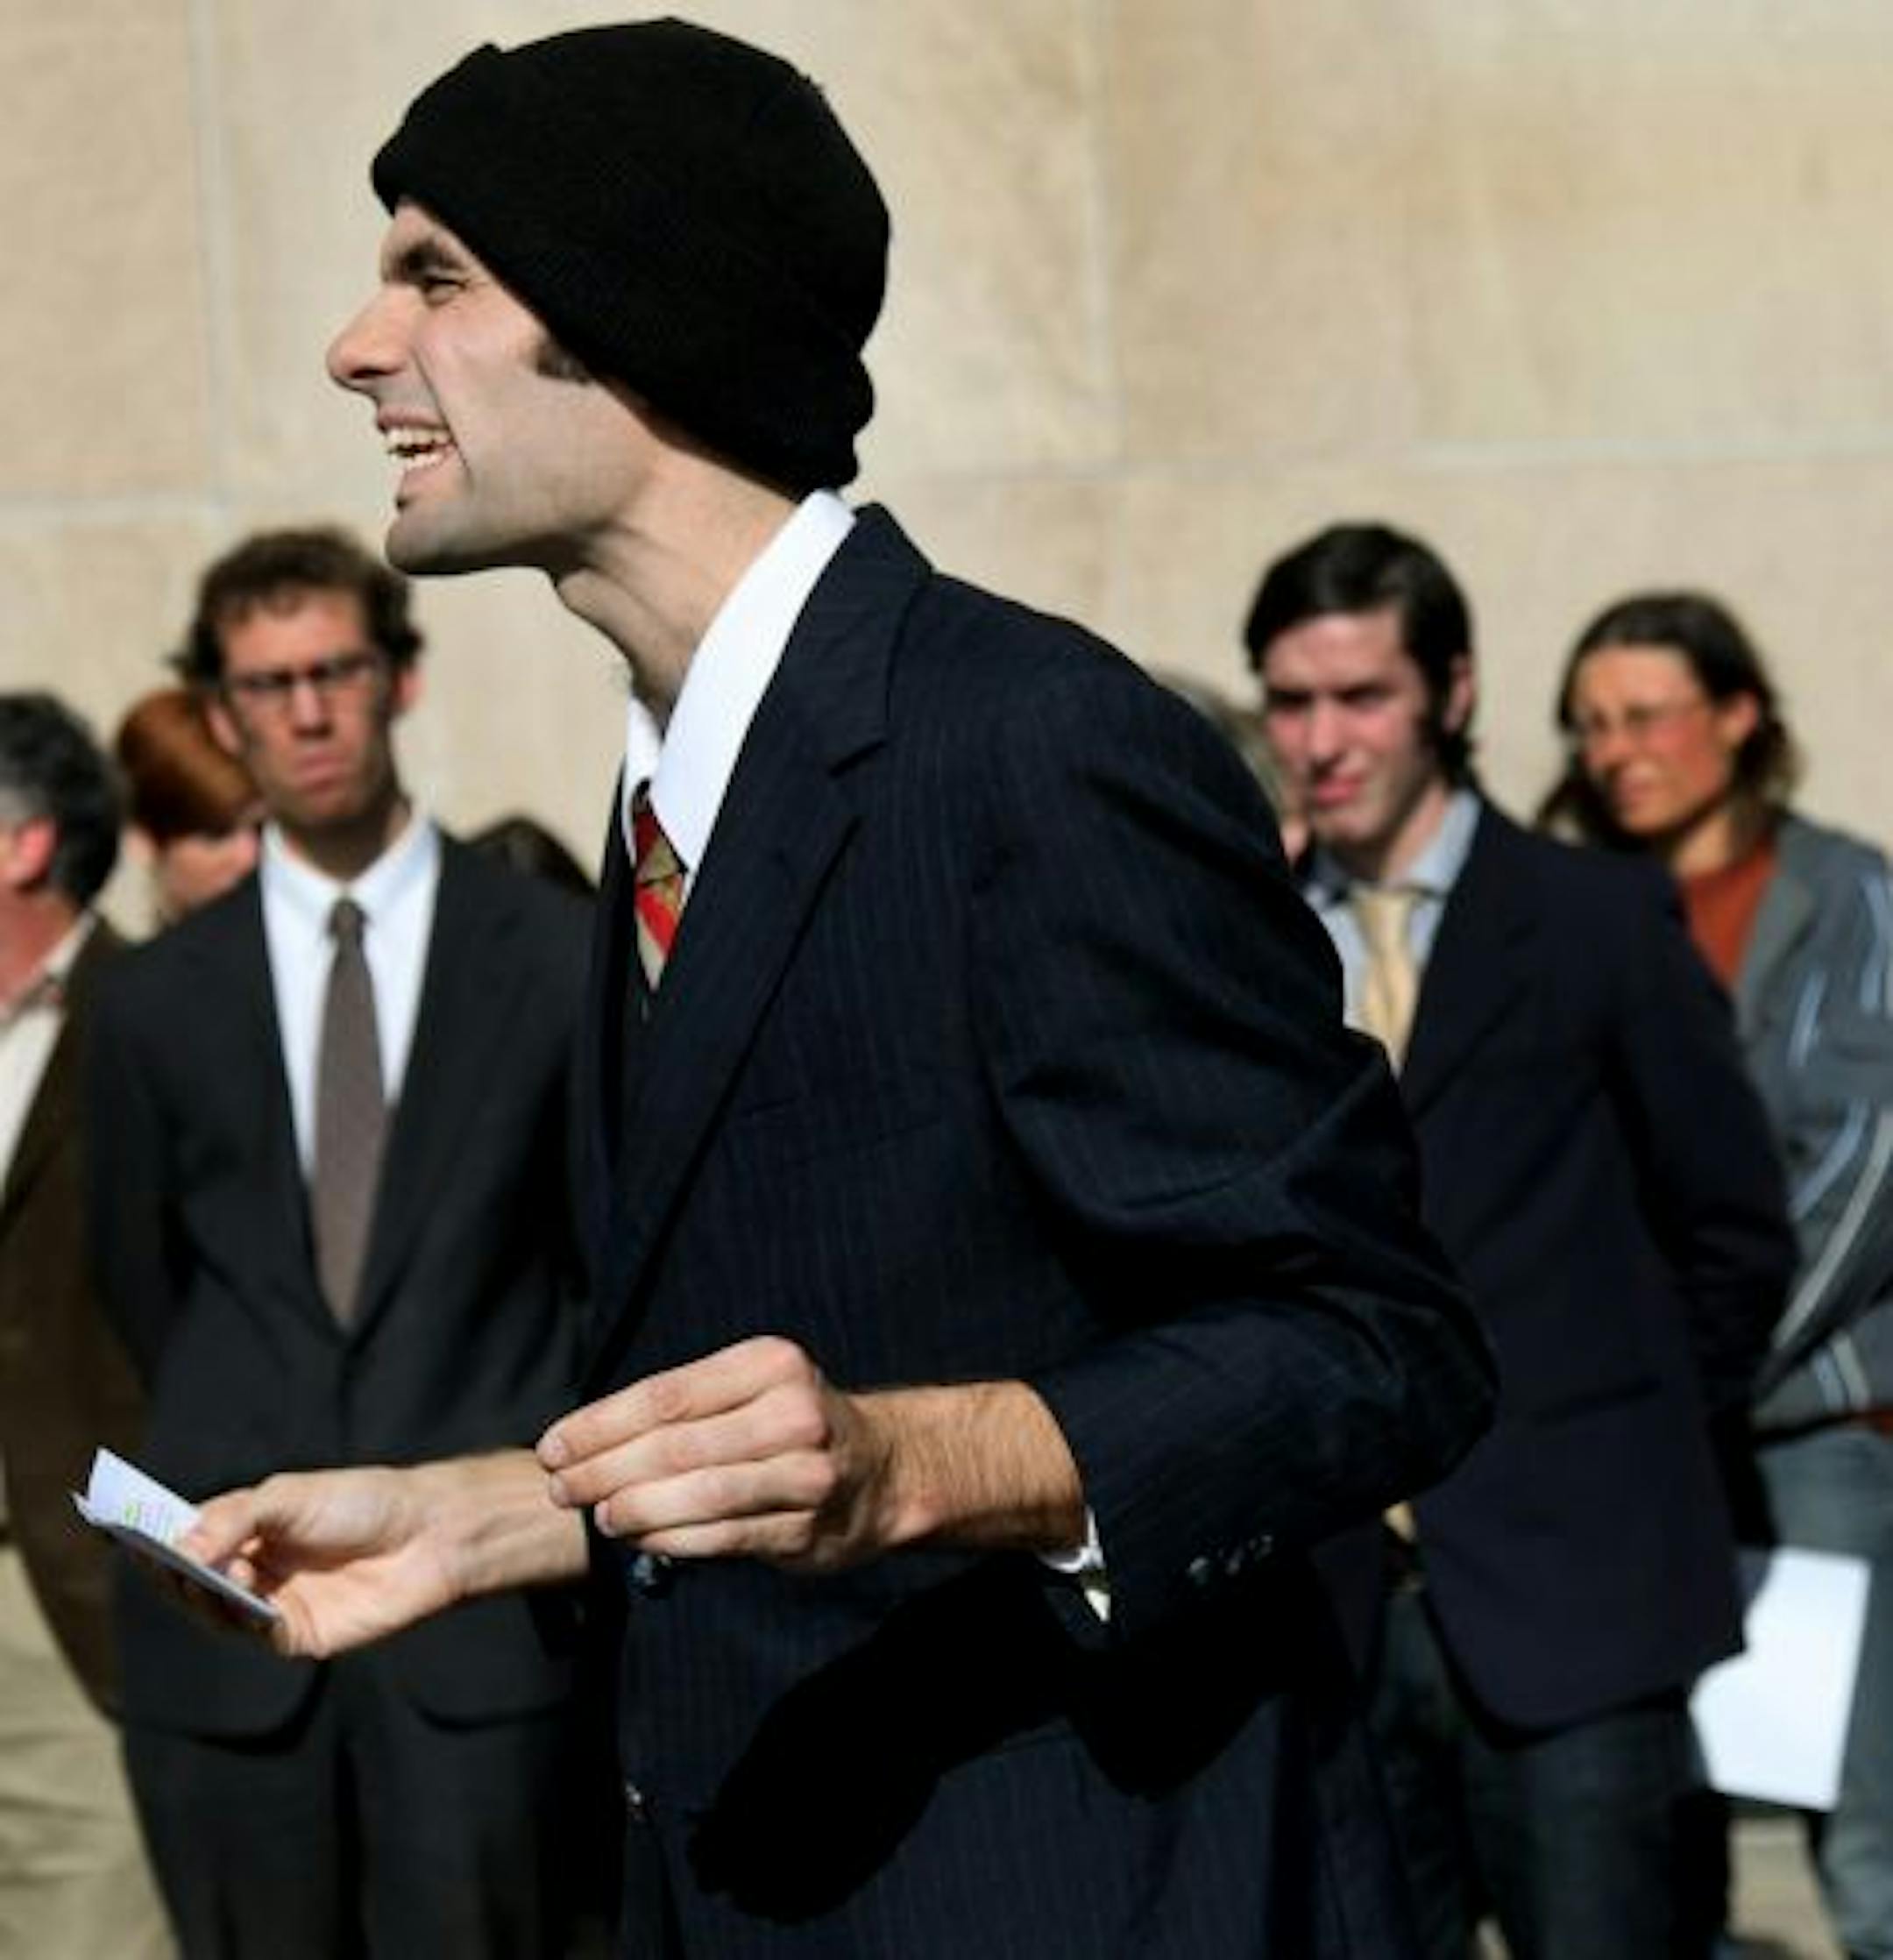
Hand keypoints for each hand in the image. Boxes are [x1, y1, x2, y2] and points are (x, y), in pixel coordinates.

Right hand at [178, 1466, 459, 1658]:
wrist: (426, 1533)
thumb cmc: (361, 1502)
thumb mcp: (290, 1496)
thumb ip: (235, 1518)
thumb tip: (182, 1548)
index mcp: (249, 1531)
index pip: (190, 1541)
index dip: (157, 1541)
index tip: (124, 1532)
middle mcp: (255, 1571)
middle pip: (195, 1581)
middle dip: (174, 1571)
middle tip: (158, 1559)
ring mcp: (273, 1605)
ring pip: (217, 1611)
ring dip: (206, 1592)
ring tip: (205, 1570)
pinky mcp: (298, 1635)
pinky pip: (254, 1634)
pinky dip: (241, 1616)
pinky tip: (243, 1595)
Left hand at [536, 1337, 1086, 1571]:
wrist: (882, 1470)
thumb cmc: (787, 1426)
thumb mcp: (749, 1391)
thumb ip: (684, 1410)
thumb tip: (582, 1445)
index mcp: (770, 1364)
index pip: (667, 1394)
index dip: (600, 1423)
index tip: (552, 1445)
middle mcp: (794, 1412)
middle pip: (676, 1444)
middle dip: (603, 1468)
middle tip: (558, 1487)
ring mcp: (806, 1472)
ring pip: (699, 1492)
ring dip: (635, 1507)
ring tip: (596, 1515)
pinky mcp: (807, 1527)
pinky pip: (723, 1536)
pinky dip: (672, 1540)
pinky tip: (639, 1539)